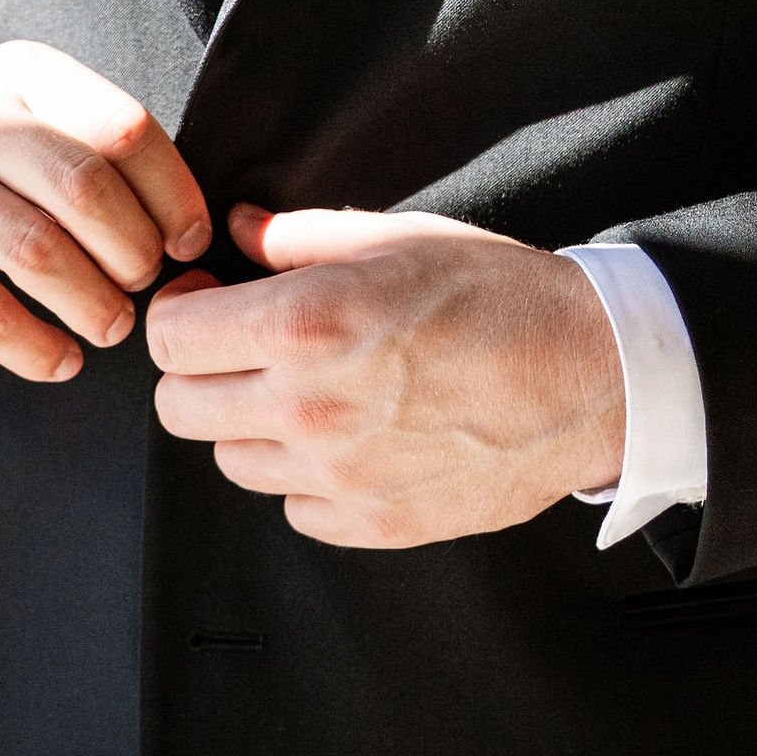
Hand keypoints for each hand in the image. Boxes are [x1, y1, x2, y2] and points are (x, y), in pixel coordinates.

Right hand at [0, 41, 210, 381]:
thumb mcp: (14, 98)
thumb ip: (86, 133)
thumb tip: (180, 218)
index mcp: (20, 76)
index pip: (121, 127)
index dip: (172, 193)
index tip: (188, 240)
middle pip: (85, 190)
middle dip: (133, 253)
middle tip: (144, 285)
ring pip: (38, 253)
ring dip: (94, 305)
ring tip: (112, 325)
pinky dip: (35, 348)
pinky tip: (61, 359)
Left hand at [145, 204, 623, 546]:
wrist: (586, 374)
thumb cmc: (495, 292)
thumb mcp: (393, 235)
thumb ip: (298, 236)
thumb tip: (239, 229)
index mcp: (305, 324)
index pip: (170, 338)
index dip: (179, 311)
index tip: (204, 298)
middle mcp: (307, 409)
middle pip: (180, 408)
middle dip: (198, 368)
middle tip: (241, 341)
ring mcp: (339, 478)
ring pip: (231, 461)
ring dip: (249, 422)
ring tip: (304, 386)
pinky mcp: (373, 525)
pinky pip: (293, 507)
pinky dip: (303, 475)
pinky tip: (348, 434)